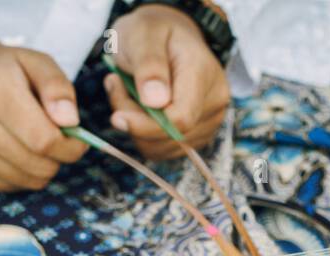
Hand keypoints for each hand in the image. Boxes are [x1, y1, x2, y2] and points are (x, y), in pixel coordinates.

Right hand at [0, 8, 86, 191]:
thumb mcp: (36, 62)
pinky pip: (12, 186)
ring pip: (28, 181)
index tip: (78, 140)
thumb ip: (58, 87)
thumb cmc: (6, 71)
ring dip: (42, 167)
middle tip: (56, 139)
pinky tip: (15, 149)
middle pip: (38, 165)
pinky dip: (22, 174)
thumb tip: (70, 121)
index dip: (71, 147)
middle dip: (58, 158)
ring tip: (34, 141)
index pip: (44, 140)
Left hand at [106, 5, 230, 159]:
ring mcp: (207, 123)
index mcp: (204, 75)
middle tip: (115, 85)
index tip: (116, 116)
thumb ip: (150, 66)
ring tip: (126, 91)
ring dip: (135, 126)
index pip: (180, 119)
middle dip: (134, 120)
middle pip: (169, 136)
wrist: (167, 36)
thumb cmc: (153, 32)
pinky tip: (136, 106)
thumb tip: (156, 102)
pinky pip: (161, 149)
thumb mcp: (143, 35)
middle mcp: (213, 104)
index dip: (146, 126)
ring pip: (161, 147)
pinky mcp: (195, 136)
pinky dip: (141, 133)